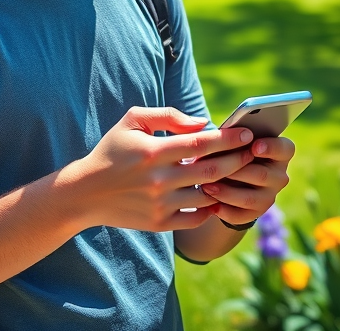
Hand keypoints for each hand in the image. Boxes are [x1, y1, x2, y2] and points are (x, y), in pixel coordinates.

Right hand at [73, 107, 255, 232]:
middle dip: (237, 160)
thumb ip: (168, 116)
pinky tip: (217, 196)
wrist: (86, 192)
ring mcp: (160, 204)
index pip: (200, 143)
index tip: (247, 133)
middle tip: (253, 152)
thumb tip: (202, 123)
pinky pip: (196, 217)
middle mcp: (159, 179)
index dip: (228, 138)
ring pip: (207, 195)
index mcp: (154, 151)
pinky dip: (211, 208)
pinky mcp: (160, 223)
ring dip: (226, 184)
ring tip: (238, 173)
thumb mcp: (132, 121)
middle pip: (211, 171)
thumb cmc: (112, 150)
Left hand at [198, 137, 294, 227]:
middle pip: (262, 175)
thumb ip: (235, 137)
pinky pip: (242, 215)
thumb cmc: (235, 148)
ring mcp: (270, 196)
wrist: (233, 176)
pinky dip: (225, 211)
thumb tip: (220, 137)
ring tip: (206, 187)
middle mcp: (280, 176)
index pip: (284, 149)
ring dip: (227, 193)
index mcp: (280, 152)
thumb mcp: (237, 140)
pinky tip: (211, 205)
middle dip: (237, 171)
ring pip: (250, 198)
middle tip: (216, 168)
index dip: (271, 147)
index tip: (255, 146)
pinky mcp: (257, 212)